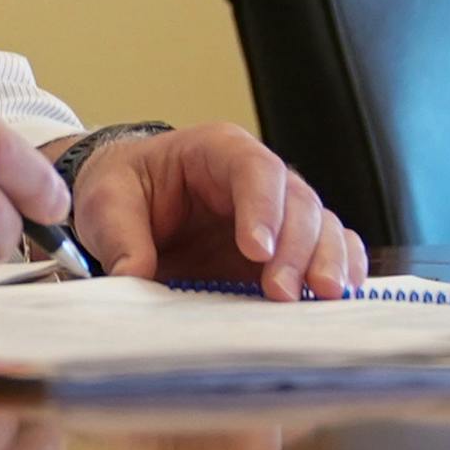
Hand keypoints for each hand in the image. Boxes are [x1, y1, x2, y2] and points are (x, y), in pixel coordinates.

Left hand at [65, 122, 366, 300]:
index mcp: (217, 151)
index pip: (254, 169)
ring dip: (327, 262)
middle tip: (283, 292)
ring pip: (323, 227)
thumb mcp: (106, 204)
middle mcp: (259, 179)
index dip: (262, 207)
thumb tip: (134, 277)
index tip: (256, 250)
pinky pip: (332, 251)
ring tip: (321, 298)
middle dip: (297, 247)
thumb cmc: (123, 189)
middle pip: (298, 202)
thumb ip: (120, 237)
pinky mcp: (288, 250)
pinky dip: (342, 271)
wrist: (130, 206)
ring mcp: (279, 214)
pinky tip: (339, 298)